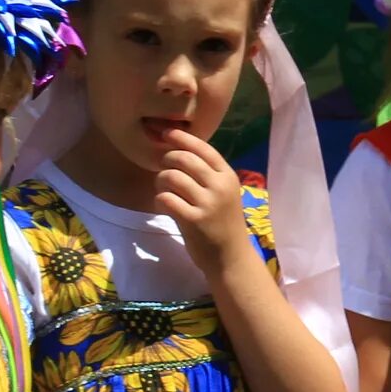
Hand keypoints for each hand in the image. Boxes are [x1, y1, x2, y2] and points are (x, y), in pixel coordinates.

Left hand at [153, 130, 251, 276]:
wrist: (231, 258)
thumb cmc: (224, 224)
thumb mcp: (224, 194)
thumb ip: (208, 175)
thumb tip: (179, 153)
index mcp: (228, 176)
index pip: (203, 148)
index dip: (182, 138)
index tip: (167, 133)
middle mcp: (219, 186)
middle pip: (184, 159)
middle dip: (167, 158)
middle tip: (162, 167)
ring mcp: (207, 203)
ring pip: (172, 177)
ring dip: (160, 180)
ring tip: (162, 189)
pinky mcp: (193, 220)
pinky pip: (166, 199)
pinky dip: (159, 199)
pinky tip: (163, 204)